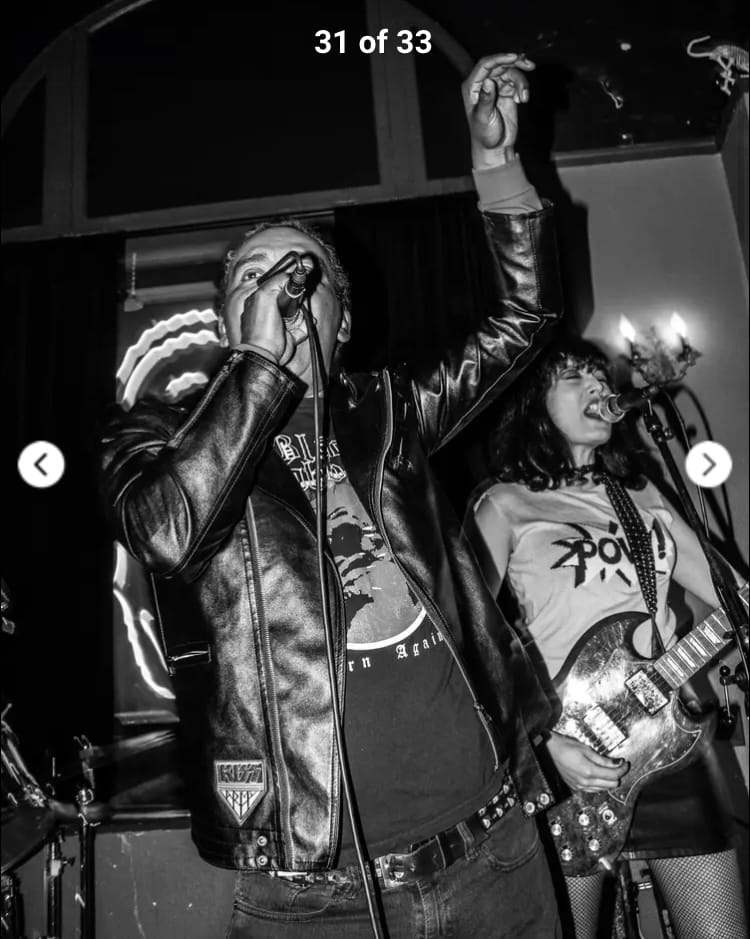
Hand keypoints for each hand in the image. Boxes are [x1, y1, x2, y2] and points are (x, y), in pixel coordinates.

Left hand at [222, 269, 296, 366]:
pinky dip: (304, 326)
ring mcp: (278, 324)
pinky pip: (301, 326)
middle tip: (294, 303)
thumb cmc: (261, 329)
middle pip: (287, 299)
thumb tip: (287, 276)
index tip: (294, 284)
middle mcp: (267, 311)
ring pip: (296, 312)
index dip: (285, 284)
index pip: (274, 285)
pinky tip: (302, 326)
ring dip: (300, 314)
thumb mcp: (264, 297)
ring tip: (295, 318)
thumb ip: (275, 282)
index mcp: (257, 300)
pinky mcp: (288, 336)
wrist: (265, 355)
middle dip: (294, 300)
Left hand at [462, 53, 534, 168]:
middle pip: (500, 65)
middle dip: (515, 64)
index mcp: (473, 87)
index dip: (499, 58)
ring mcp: (496, 87)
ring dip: (521, 82)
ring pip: (511, 73)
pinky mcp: (508, 92)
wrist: (496, 147)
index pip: (485, 65)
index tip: (514, 57)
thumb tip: (488, 82)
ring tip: (524, 97)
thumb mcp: (483, 118)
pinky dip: (523, 88)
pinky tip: (523, 100)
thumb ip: (486, 99)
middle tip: (529, 66)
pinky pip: (517, 82)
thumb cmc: (484, 135)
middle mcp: (484, 84)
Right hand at [547, 732, 628, 791]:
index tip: (625, 763)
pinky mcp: (576, 787)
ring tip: (608, 768)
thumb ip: (603, 759)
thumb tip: (618, 763)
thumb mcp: (586, 749)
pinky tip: (597, 774)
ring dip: (608, 780)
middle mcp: (585, 782)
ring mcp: (580, 786)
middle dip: (617, 775)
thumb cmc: (564, 746)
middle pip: (611, 784)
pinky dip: (599, 783)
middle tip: (618, 765)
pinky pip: (593, 789)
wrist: (548, 750)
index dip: (622, 768)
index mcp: (588, 771)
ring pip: (603, 788)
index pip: (614, 775)